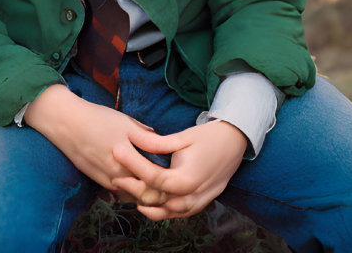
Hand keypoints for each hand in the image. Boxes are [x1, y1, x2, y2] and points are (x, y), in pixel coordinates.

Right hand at [24, 85, 170, 204]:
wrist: (66, 123)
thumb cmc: (98, 119)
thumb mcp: (125, 122)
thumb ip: (146, 135)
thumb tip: (164, 142)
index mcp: (128, 157)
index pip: (153, 178)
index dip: (166, 179)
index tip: (174, 173)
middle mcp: (117, 173)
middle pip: (143, 191)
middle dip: (156, 189)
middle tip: (167, 181)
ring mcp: (105, 179)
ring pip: (130, 195)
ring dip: (141, 191)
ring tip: (152, 182)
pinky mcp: (96, 180)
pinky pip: (117, 192)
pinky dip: (127, 189)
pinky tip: (133, 180)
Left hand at [113, 119, 247, 219]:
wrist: (236, 143)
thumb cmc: (210, 137)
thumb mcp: (183, 137)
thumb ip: (158, 142)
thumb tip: (133, 138)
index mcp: (186, 179)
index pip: (151, 177)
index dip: (132, 165)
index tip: (116, 151)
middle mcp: (190, 197)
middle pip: (153, 199)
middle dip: (132, 187)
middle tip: (115, 174)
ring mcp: (195, 204)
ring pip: (162, 212)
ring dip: (143, 202)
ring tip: (125, 190)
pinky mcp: (198, 205)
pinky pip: (174, 215)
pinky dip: (158, 211)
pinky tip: (146, 203)